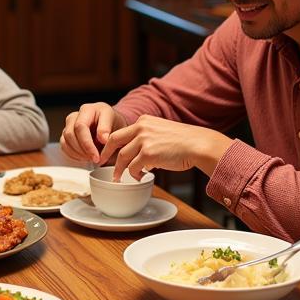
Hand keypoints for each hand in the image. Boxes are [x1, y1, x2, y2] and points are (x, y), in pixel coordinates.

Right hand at [60, 103, 127, 162]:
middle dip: (82, 150)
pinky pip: (64, 146)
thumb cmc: (114, 125)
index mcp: (88, 110)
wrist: (112, 127)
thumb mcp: (116, 123)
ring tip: (91, 158)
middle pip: (70, 134)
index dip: (87, 143)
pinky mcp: (66, 134)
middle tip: (95, 159)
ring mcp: (69, 125)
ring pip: (65, 140)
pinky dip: (74, 155)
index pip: (80, 126)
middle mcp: (76, 116)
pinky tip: (85, 157)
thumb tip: (102, 139)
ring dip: (78, 153)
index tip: (97, 156)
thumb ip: (107, 129)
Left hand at [99, 115, 232, 180]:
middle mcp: (141, 127)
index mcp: (144, 121)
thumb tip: (142, 159)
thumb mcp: (162, 132)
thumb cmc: (184, 141)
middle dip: (105, 153)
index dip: (111, 143)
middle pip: (114, 140)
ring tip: (119, 178)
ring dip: (120, 169)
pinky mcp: (149, 153)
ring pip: (123, 157)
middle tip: (101, 163)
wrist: (198, 144)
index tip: (106, 152)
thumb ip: (148, 140)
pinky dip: (134, 174)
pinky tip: (138, 178)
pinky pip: (133, 167)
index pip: (121, 131)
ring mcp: (144, 140)